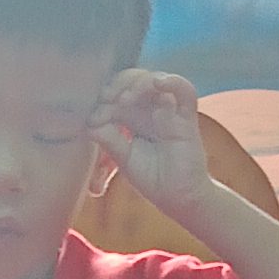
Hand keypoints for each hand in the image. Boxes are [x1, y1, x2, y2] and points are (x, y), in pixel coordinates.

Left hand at [88, 70, 214, 230]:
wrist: (179, 198)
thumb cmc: (153, 179)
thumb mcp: (124, 160)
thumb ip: (110, 141)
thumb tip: (90, 125)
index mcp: (133, 118)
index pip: (116, 94)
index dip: (103, 100)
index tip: (93, 118)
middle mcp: (150, 110)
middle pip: (133, 80)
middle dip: (117, 85)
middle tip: (107, 99)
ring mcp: (169, 111)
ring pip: (155, 80)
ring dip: (138, 83)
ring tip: (125, 99)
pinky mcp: (187, 117)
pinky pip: (184, 90)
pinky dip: (173, 81)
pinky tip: (159, 83)